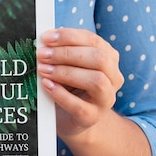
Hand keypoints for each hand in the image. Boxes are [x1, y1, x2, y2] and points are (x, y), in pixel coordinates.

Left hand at [36, 28, 123, 143]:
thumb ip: (60, 52)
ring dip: (66, 72)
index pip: (93, 40)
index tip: (46, 38)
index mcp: (108, 58)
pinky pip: (79, 106)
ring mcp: (105, 99)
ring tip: (43, 70)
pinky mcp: (92, 118)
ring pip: (96, 81)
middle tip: (42, 54)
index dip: (69, 36)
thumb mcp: (67, 65)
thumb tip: (43, 41)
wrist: (70, 118)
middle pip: (98, 58)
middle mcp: (113, 77)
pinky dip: (60, 94)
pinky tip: (46, 85)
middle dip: (67, 53)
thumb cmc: (68, 86)